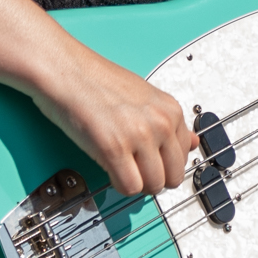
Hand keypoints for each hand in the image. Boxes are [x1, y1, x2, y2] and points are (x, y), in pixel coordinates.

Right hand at [30, 44, 196, 197]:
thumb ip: (169, 123)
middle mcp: (160, 122)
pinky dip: (119, 185)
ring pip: (152, 186)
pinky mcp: (114, 148)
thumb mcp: (143, 96)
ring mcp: (138, 135)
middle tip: (133, 168)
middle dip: (153, 179)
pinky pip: (129, 187)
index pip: (184, 156)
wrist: (65, 69)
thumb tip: (192, 143)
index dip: (164, 163)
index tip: (149, 161)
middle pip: (172, 177)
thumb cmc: (96, 80)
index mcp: (170, 109)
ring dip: (135, 184)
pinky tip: (109, 168)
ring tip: (120, 166)